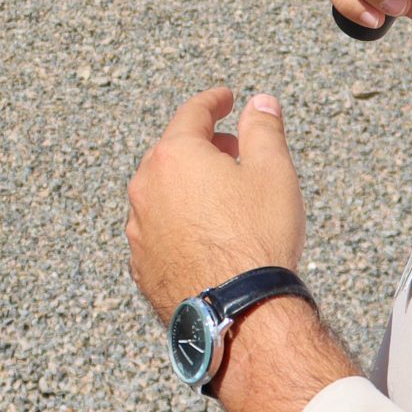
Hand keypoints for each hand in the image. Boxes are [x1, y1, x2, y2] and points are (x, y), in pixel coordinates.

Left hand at [127, 88, 305, 324]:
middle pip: (172, 151)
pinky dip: (178, 219)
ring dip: (188, 184)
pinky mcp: (141, 264)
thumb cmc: (257, 237)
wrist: (237, 312)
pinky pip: (158, 228)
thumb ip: (264, 129)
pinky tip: (204, 232)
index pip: (193, 113)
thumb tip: (260, 102)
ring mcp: (139, 228)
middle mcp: (145, 187)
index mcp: (174, 155)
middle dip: (202, 144)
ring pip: (162, 192)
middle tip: (232, 148)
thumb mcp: (272, 172)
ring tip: (222, 194)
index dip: (214, 102)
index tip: (226, 99)